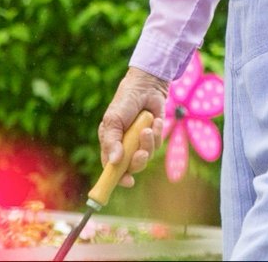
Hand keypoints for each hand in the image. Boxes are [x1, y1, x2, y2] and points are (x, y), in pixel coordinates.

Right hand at [97, 67, 167, 187]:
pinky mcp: (153, 137)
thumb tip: (114, 162)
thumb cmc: (125, 101)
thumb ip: (112, 141)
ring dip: (148, 143)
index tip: (127, 182)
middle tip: (141, 153)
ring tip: (147, 128)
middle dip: (138, 162)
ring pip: (146, 157)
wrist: (147, 86)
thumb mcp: (114, 120)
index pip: (111, 167)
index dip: (117, 177)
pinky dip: (156, 133)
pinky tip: (154, 121)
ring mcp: (139, 142)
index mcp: (111, 143)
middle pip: (131, 167)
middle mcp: (124, 146)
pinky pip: (157, 145)